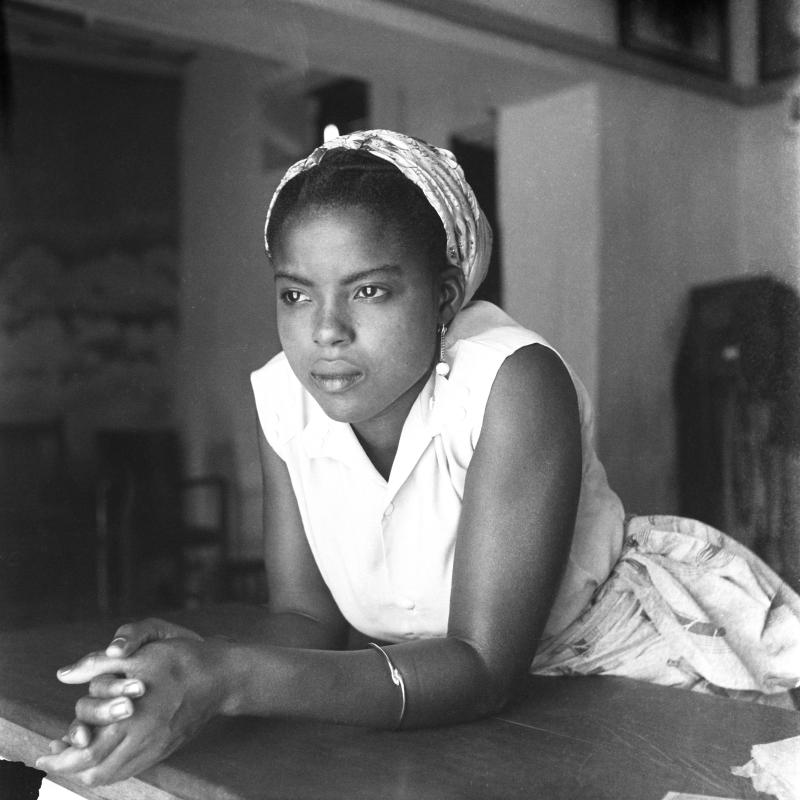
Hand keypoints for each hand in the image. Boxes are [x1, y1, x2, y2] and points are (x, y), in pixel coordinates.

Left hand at [36, 634, 226, 786]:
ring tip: (74, 757)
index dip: (60, 758)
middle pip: (95, 771)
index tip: (44, 755)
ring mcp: (156, 748)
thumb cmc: (180, 660)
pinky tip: (105, 753)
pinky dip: (110, 767)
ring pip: (113, 774)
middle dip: (69, 768)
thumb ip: (99, 666)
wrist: (221, 676)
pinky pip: (130, 769)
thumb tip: (64, 674)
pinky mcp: (166, 748)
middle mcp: (143, 742)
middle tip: (52, 759)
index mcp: (132, 720)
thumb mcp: (138, 656)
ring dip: (88, 769)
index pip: (85, 753)